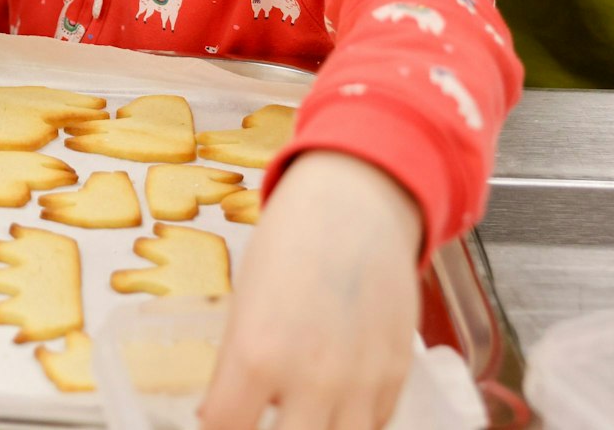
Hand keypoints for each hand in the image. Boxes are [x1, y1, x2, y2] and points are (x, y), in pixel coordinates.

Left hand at [197, 151, 422, 429]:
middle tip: (259, 418)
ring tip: (300, 414)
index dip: (217, 428)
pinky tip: (335, 404)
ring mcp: (360, 383)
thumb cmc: (290, 243)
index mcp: (257, 355)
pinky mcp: (396, 377)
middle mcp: (311, 379)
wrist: (356, 205)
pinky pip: (374, 425)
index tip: (219, 420)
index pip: (225, 428)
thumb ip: (237, 367)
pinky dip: (353, 422)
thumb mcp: (244, 303)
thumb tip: (221, 416)